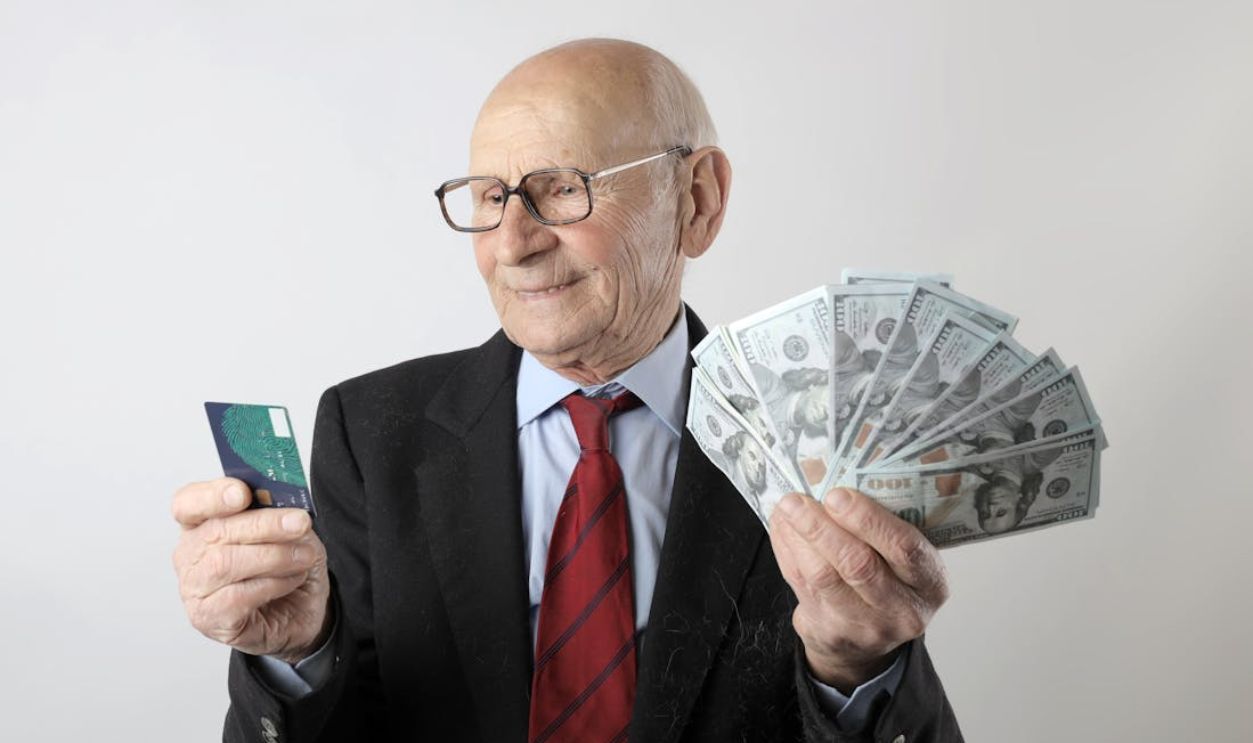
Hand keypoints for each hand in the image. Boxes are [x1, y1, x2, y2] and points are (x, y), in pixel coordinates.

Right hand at [171, 477, 331, 663]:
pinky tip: (291, 580)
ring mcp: (194, 588)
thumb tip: (281, 500)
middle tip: (299, 523)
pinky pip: (236, 597)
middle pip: (215, 531)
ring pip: (225, 564)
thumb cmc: (288, 566)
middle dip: (263, 524)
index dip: (212, 496)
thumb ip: (280, 511)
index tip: (243, 493)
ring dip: (274, 557)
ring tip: (304, 557)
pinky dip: (272, 584)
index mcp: (202, 523)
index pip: (188, 502)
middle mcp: (190, 554)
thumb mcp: (291, 530)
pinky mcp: (207, 618)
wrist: (301, 610)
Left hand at [769, 487, 948, 692]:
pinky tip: (782, 529)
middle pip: (858, 565)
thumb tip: (837, 477)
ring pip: (823, 577)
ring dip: (798, 537)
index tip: (837, 495)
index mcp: (930, 582)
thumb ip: (884, 529)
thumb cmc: (887, 582)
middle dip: (822, 528)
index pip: (905, 548)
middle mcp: (903, 609)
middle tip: (797, 500)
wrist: (866, 644)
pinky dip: (787, 551)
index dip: (868, 520)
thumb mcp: (904, 561)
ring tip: (786, 509)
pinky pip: (801, 585)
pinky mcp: (831, 633)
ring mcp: (866, 627)